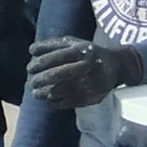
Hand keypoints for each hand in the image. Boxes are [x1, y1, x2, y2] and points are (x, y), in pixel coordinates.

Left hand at [24, 37, 143, 108]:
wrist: (116, 66)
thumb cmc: (88, 53)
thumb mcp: (73, 43)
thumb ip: (51, 45)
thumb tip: (31, 50)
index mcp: (82, 50)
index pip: (58, 57)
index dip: (41, 63)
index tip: (30, 68)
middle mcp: (88, 66)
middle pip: (61, 75)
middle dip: (42, 80)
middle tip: (32, 83)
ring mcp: (91, 84)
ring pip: (64, 90)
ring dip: (46, 93)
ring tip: (36, 94)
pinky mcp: (92, 98)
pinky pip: (70, 102)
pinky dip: (56, 103)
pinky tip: (47, 101)